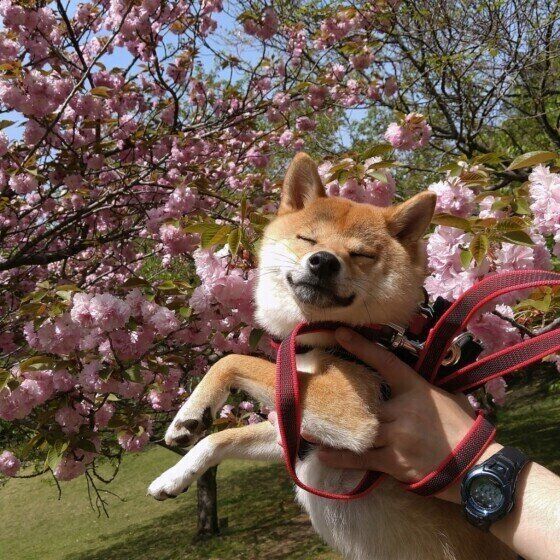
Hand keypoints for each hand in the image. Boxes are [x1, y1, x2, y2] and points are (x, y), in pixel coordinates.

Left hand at [270, 327, 501, 502]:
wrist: (477, 466)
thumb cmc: (461, 428)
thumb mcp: (440, 396)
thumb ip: (413, 388)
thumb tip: (393, 380)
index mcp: (415, 388)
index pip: (385, 361)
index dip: (361, 346)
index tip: (339, 332)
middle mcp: (402, 409)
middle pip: (361, 401)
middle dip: (334, 398)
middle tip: (306, 392)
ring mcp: (397, 436)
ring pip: (355, 431)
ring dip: (329, 431)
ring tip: (303, 429)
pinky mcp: (395, 462)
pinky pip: (362, 459)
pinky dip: (341, 458)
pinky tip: (322, 455)